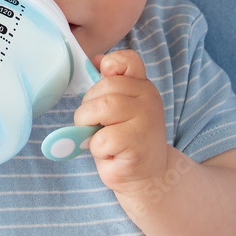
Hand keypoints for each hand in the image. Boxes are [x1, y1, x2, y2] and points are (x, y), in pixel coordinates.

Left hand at [73, 50, 167, 196]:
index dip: (111, 64)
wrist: (149, 176)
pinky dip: (97, 149)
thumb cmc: (126, 140)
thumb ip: (109, 85)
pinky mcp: (137, 145)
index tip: (103, 77)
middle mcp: (148, 98)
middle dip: (88, 107)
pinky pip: (102, 139)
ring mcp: (146, 121)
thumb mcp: (118, 108)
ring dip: (87, 125)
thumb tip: (95, 59)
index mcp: (142, 86)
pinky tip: (111, 154)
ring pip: (101, 108)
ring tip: (97, 138)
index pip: (129, 61)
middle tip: (94, 124)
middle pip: (104, 88)